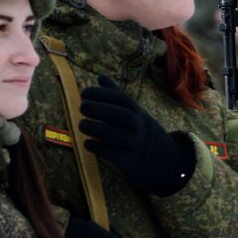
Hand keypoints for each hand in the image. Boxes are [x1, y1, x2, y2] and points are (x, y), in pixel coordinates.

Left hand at [79, 75, 195, 196]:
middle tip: (82, 106)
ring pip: (118, 135)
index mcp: (136, 112)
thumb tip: (100, 76)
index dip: (103, 94)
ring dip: (97, 128)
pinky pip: (114, 154)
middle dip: (102, 110)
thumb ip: (114, 94)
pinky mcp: (129, 160)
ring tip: (81, 124)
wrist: (155, 155)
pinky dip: (99, 148)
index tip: (84, 92)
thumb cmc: (133, 128)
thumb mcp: (129, 111)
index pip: (122, 99)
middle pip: (124, 116)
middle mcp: (138, 126)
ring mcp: (135, 143)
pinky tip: (87, 143)